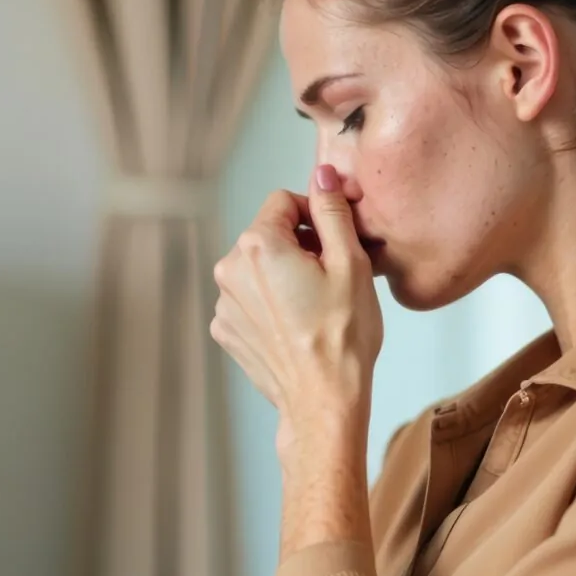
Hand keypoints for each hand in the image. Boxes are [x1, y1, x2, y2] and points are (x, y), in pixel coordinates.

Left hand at [211, 165, 383, 436]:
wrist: (323, 400)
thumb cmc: (343, 336)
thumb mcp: (351, 262)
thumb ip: (332, 210)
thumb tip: (322, 175)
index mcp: (258, 245)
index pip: (284, 201)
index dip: (315, 215)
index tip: (336, 240)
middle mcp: (229, 270)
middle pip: (268, 234)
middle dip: (299, 245)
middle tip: (332, 276)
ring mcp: (224, 303)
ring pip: (259, 267)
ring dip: (285, 274)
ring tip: (316, 305)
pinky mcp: (226, 329)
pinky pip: (250, 298)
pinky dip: (272, 302)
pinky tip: (297, 324)